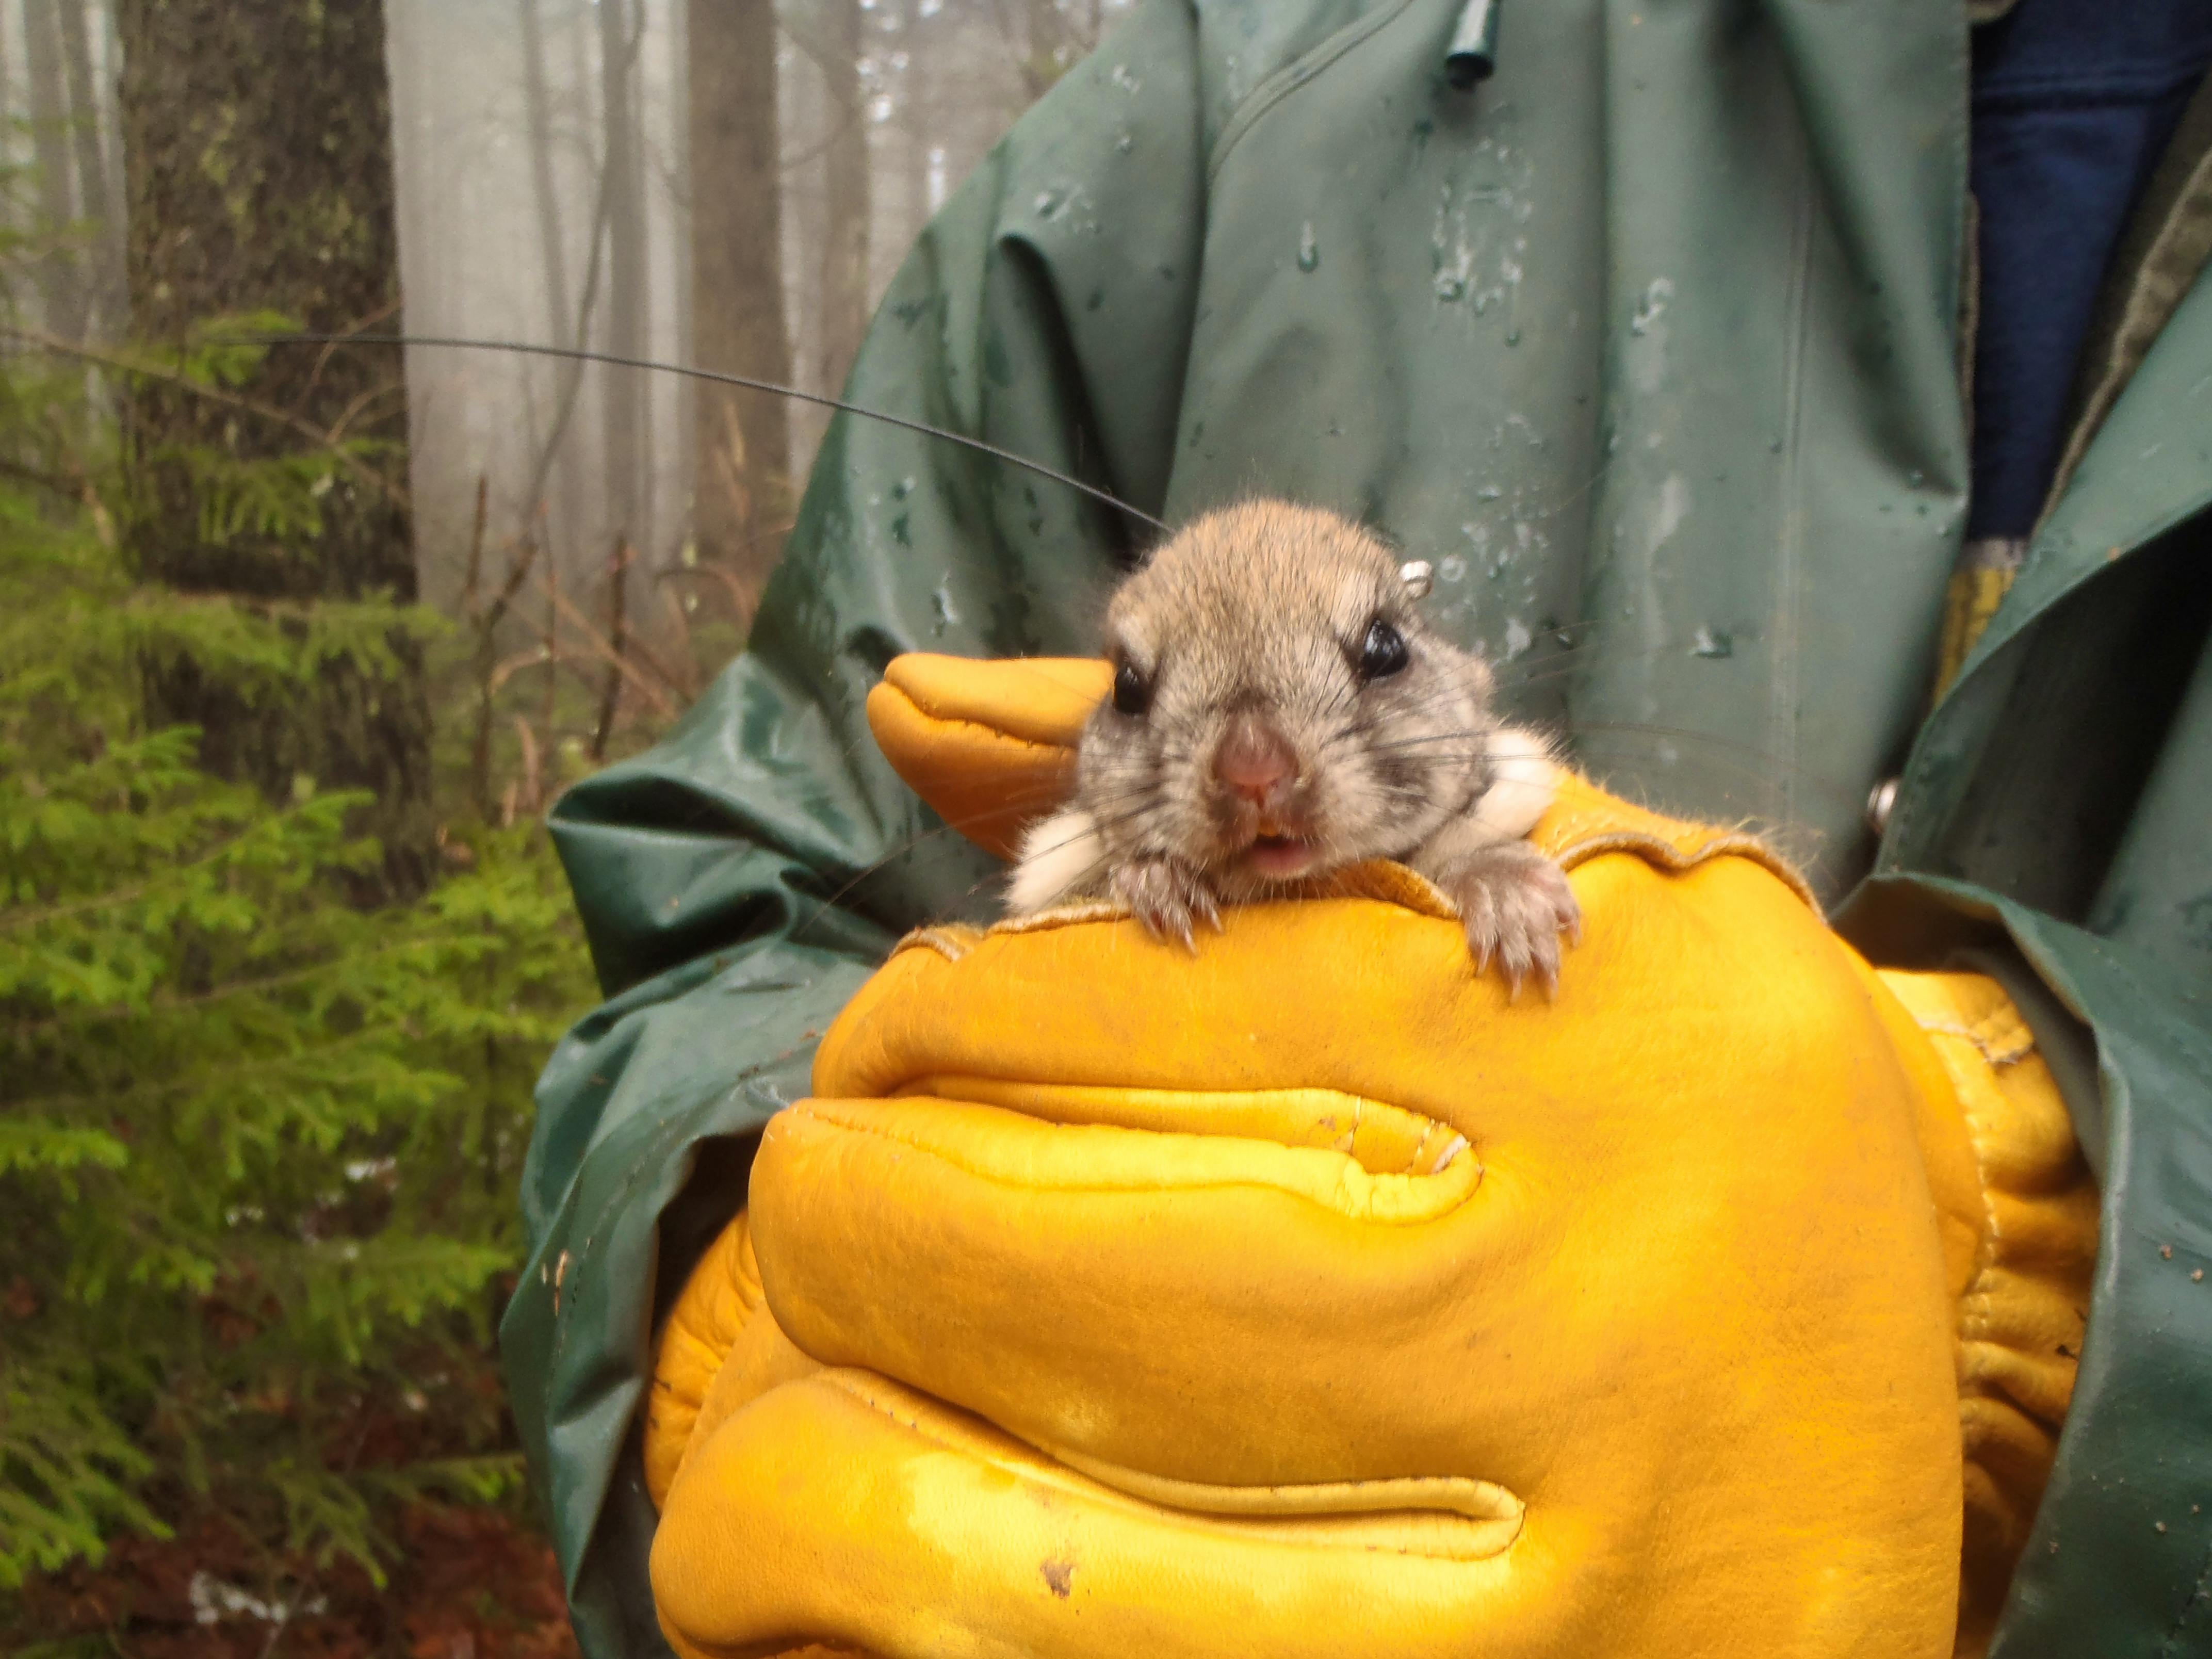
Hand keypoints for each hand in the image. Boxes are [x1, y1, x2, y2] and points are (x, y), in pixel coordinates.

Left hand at [639, 655, 2095, 1658]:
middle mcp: (1570, 1291)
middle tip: (821, 1200)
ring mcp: (1532, 1573)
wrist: (1924, 1345)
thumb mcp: (1513, 855)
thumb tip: (905, 696)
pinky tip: (840, 1554)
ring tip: (790, 1395)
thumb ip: (1217, 764)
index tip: (880, 1048)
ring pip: (990, 1533)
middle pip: (1035, 1258)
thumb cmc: (1662, 1070)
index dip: (932, 1024)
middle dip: (847, 1219)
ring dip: (799, 1459)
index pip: (1125, 1000)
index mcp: (1581, 1023)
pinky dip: (885, 1619)